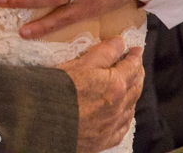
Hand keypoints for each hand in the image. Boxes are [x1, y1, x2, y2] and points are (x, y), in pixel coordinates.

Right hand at [58, 37, 142, 152]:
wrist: (45, 122)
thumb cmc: (60, 90)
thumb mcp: (80, 64)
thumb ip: (104, 53)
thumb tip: (120, 42)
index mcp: (115, 85)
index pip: (131, 67)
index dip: (134, 56)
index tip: (136, 50)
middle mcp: (119, 106)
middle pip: (135, 87)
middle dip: (137, 74)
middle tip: (136, 65)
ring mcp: (113, 125)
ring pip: (131, 107)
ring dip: (133, 94)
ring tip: (131, 86)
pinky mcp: (104, 140)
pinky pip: (122, 128)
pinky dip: (126, 117)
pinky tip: (123, 113)